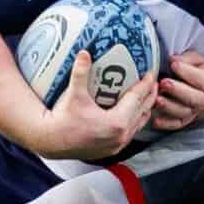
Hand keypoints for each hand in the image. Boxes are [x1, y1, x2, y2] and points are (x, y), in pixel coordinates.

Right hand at [29, 51, 159, 161]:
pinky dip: (135, 122)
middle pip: (143, 111)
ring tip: (147, 98)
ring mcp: (117, 145)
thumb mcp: (74, 95)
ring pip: (139, 125)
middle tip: (153, 82)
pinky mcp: (111, 150)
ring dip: (144, 110)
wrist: (51, 141)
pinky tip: (133, 115)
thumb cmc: (63, 121)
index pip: (137, 99)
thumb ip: (81, 73)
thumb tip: (84, 53)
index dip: (145, 85)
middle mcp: (120, 136)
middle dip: (149, 96)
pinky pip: (130, 134)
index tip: (151, 74)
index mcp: (116, 122)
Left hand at [150, 49, 203, 136]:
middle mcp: (202, 99)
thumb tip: (173, 59)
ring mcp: (193, 111)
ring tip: (157, 99)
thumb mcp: (196, 60)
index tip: (173, 64)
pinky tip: (156, 121)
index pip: (198, 78)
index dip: (185, 71)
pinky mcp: (184, 119)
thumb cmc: (197, 71)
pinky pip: (176, 124)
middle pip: (191, 98)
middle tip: (163, 83)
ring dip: (169, 107)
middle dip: (176, 90)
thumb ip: (186, 59)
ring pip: (182, 112)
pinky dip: (166, 124)